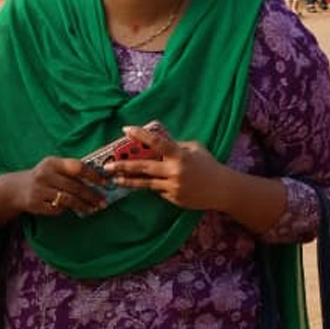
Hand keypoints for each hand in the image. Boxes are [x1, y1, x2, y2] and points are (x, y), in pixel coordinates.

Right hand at [22, 156, 108, 216]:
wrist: (16, 189)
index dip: (93, 175)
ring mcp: (39, 189)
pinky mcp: (35, 203)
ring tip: (92, 209)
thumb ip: (70, 171)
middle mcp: (44, 174)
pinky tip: (70, 210)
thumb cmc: (42, 178)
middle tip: (103, 202)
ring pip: (67, 200)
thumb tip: (98, 180)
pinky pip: (56, 209)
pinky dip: (64, 210)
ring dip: (83, 206)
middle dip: (92, 196)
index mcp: (52, 162)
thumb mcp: (53, 168)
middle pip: (74, 186)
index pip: (77, 167)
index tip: (105, 183)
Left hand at [103, 125, 230, 210]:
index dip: (140, 135)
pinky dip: (152, 186)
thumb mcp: (194, 148)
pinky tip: (147, 183)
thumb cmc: (208, 164)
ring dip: (128, 181)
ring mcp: (173, 187)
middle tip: (107, 166)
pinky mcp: (173, 198)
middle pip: (143, 168)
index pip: (156, 142)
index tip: (126, 129)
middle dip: (123, 166)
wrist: (222, 189)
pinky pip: (157, 191)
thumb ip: (175, 145)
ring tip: (115, 179)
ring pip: (145, 184)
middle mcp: (174, 171)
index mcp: (179, 155)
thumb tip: (155, 141)